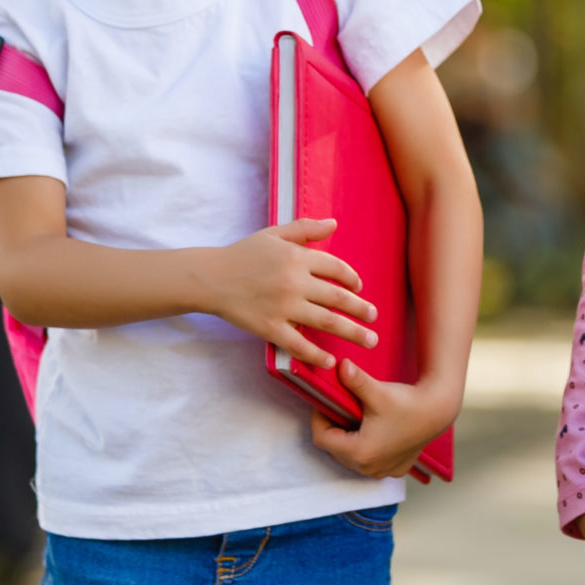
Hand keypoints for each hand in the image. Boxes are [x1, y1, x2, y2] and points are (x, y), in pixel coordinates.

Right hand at [203, 218, 378, 369]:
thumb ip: (305, 229)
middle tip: (375, 318)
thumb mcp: (274, 234)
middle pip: (338, 298)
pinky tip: (331, 360)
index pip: (336, 269)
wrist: (210, 278)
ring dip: (352, 332)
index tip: (359, 288)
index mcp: (297, 257)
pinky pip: (298, 344)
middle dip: (361, 309)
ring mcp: (283, 307)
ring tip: (370, 340)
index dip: (352, 279)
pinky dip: (316, 354)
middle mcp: (294, 282)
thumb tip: (334, 223)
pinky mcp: (270, 327)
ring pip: (326, 322)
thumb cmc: (243, 254)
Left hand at [311, 361, 456, 478]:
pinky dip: (366, 449)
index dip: (318, 418)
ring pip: (350, 457)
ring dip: (348, 439)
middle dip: (333, 428)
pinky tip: (373, 432)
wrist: (439, 411)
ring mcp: (382, 471)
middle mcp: (368, 468)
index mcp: (359, 452)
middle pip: (334, 449)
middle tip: (340, 407)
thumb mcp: (378, 392)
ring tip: (355, 418)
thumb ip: (355, 380)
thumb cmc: (408, 402)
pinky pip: (369, 462)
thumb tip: (339, 364)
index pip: (321, 438)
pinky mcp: (394, 470)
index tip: (325, 402)